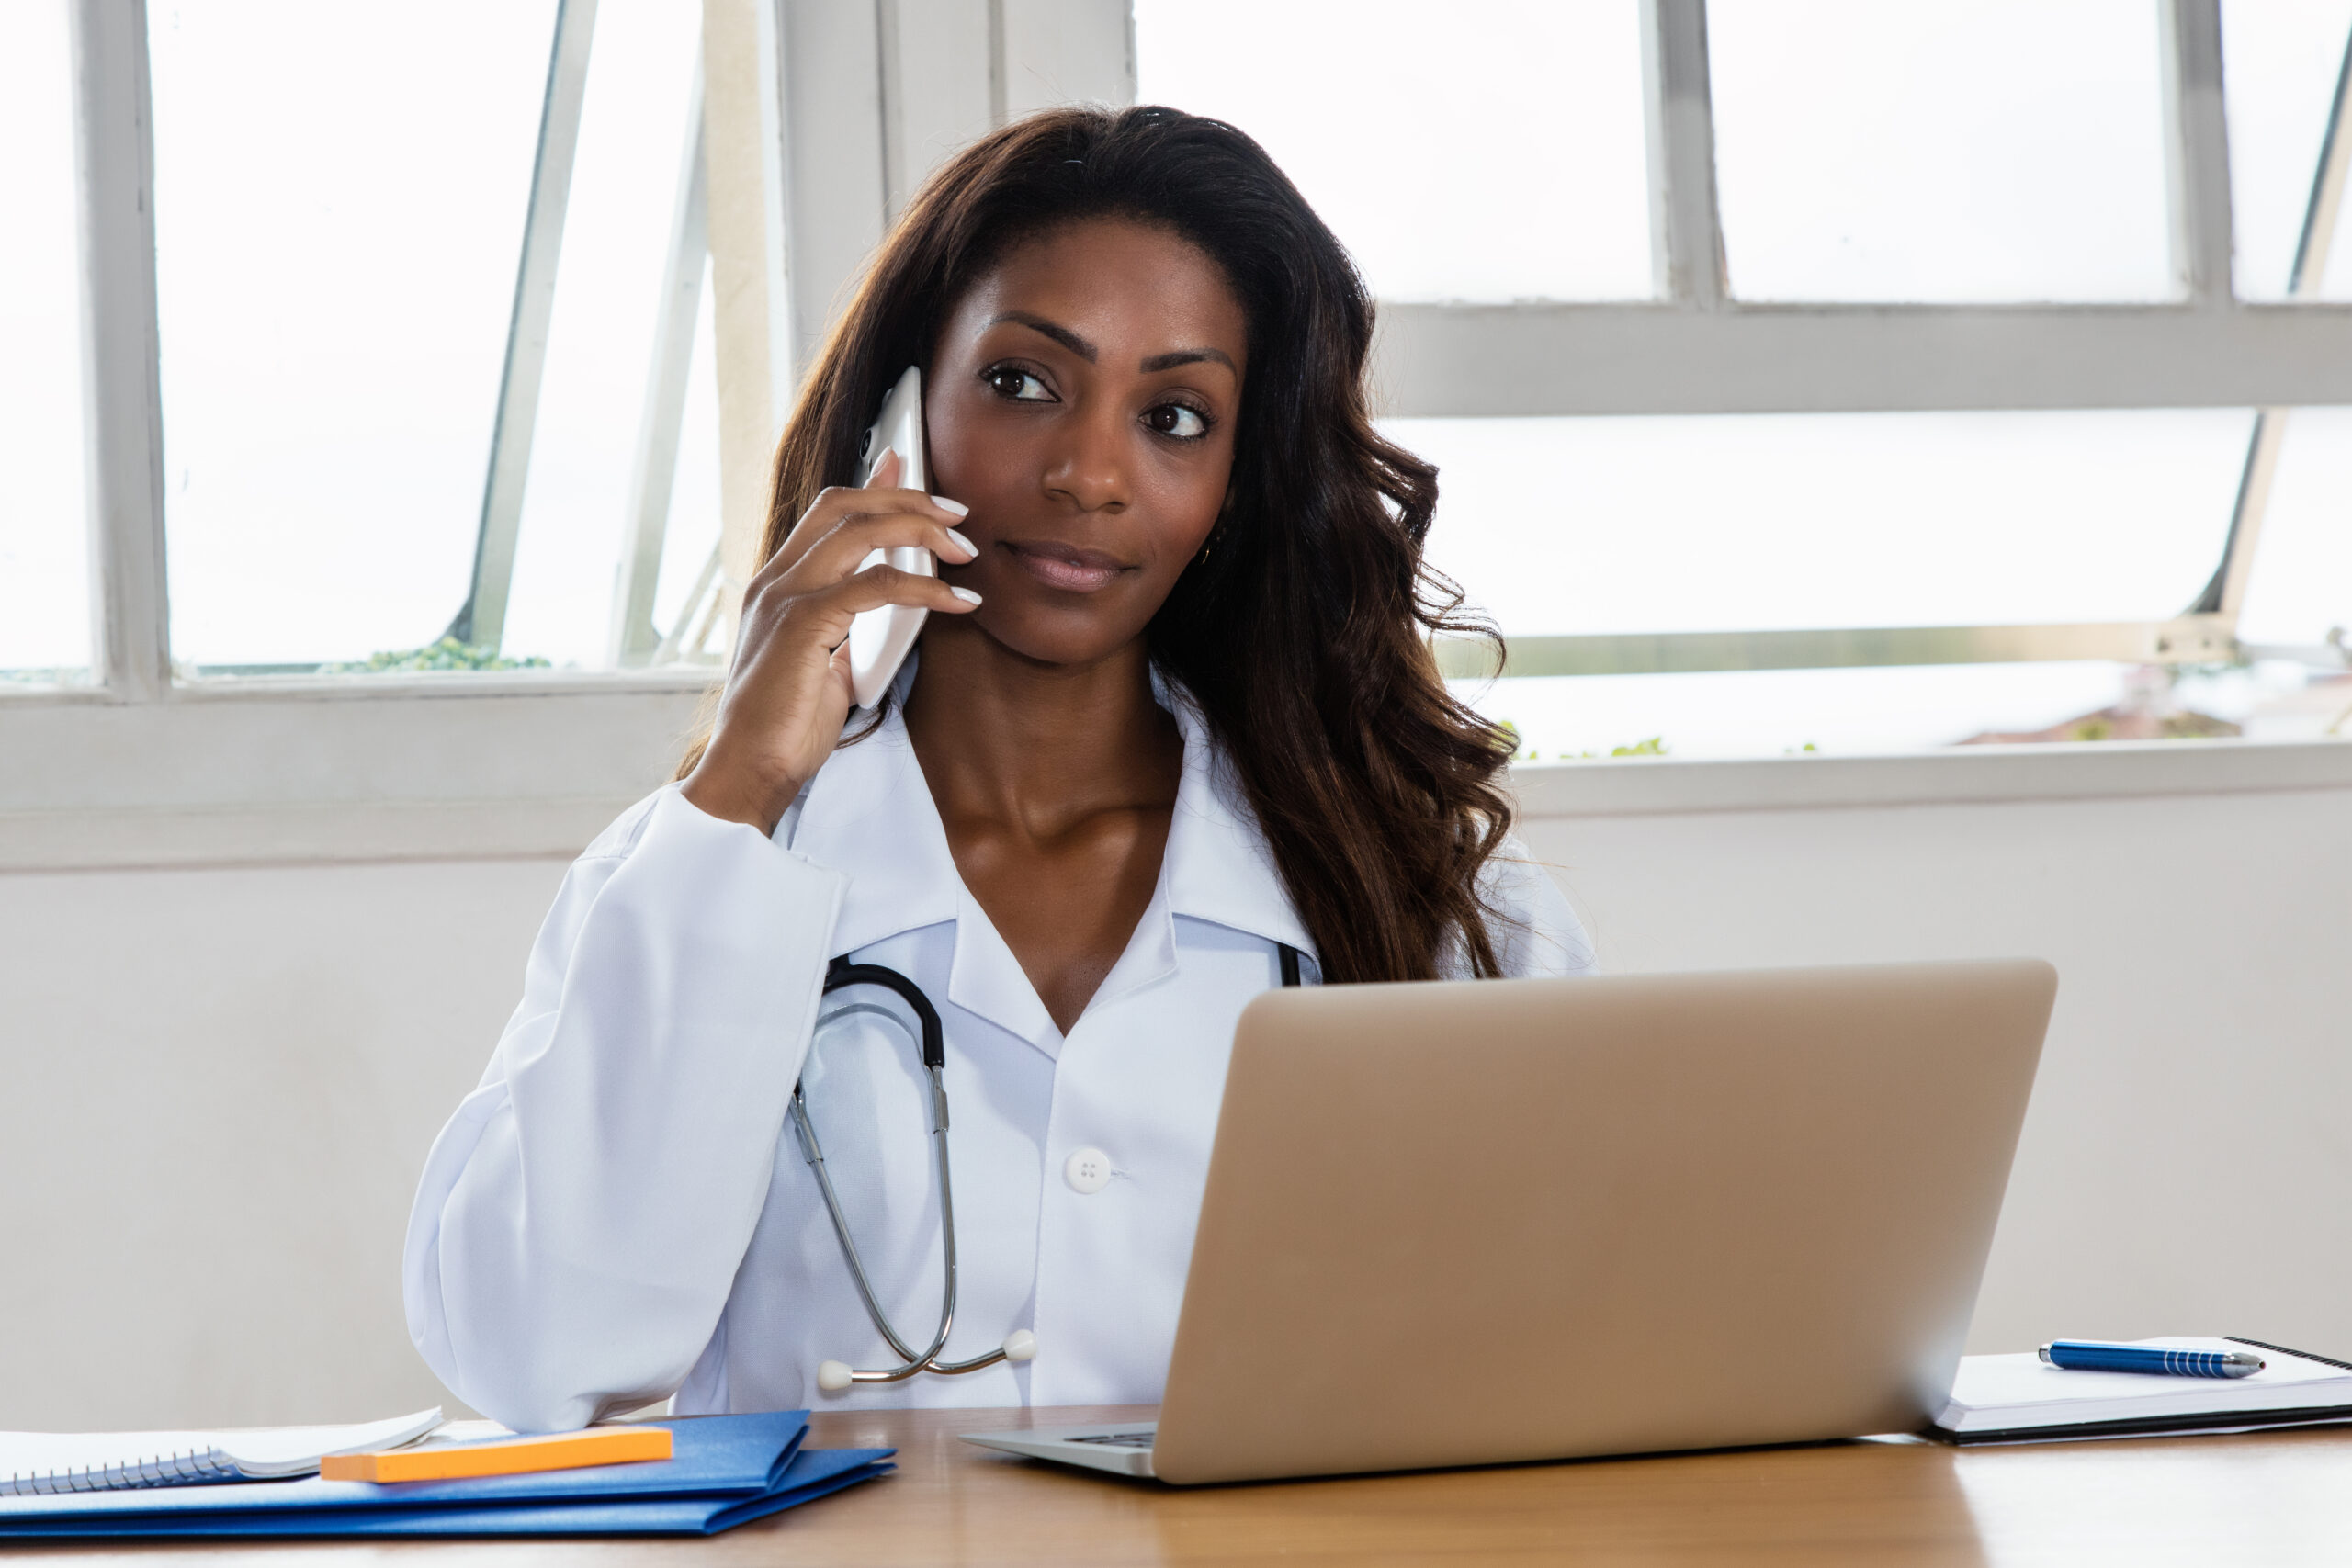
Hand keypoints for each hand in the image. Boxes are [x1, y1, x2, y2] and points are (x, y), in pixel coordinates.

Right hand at [681, 451, 978, 832]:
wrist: (748, 771)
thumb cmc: (786, 727)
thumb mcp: (824, 662)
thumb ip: (848, 624)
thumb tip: (885, 599)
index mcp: (775, 585)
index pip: (825, 512)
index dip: (871, 485)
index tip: (908, 466)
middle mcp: (775, 581)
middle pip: (843, 505)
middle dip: (906, 498)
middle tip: (957, 513)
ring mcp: (784, 599)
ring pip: (859, 532)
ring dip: (920, 530)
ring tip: (964, 548)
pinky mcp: (803, 626)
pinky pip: (874, 587)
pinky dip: (924, 588)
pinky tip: (958, 601)